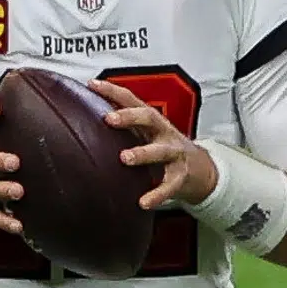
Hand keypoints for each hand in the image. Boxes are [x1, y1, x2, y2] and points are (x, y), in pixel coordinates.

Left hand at [88, 79, 217, 209]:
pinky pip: (169, 186)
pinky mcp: (180, 177)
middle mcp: (164, 133)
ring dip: (143, 153)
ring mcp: (175, 154)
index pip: (132, 100)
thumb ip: (124, 125)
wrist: (201, 169)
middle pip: (150, 118)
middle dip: (130, 116)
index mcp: (152, 121)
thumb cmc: (164, 148)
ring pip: (161, 151)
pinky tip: (143, 202)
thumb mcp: (146, 133)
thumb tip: (85, 116)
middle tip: (109, 119)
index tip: (93, 85)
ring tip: (125, 158)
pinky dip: (156, 194)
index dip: (113, 91)